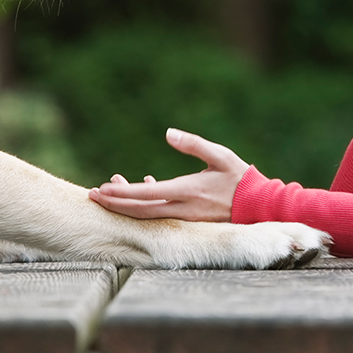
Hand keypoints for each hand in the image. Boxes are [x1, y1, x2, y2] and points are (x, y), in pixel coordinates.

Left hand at [88, 128, 248, 221]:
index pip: (147, 195)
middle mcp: (183, 208)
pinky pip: (161, 214)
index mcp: (188, 190)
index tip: (101, 189)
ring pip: (148, 215)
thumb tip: (168, 133)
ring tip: (110, 192)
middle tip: (93, 195)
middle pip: (140, 211)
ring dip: (127, 205)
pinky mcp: (189, 220)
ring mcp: (185, 218)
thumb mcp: (220, 155)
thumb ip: (194, 144)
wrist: (260, 206)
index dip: (122, 194)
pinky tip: (145, 186)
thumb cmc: (241, 178)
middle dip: (115, 204)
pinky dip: (147, 204)